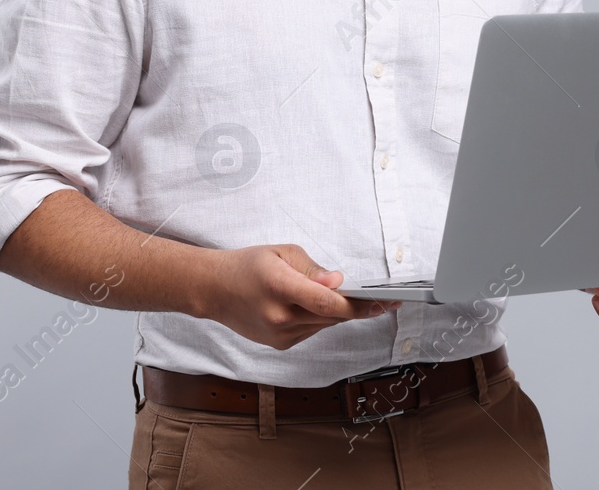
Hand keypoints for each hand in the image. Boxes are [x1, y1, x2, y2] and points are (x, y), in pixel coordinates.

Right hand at [203, 244, 400, 350]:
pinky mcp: (280, 344)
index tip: (383, 303)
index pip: (328, 303)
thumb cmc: (247, 266)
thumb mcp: (282, 253)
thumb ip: (314, 269)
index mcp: (280, 286)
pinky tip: (307, 305)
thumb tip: (338, 283)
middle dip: (356, 307)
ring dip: (336, 312)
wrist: (214, 290)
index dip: (359, 305)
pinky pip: (312, 331)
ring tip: (332, 294)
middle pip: (332, 316)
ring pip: (325, 325)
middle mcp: (280, 316)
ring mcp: (279, 335)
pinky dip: (318, 319)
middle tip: (378, 299)